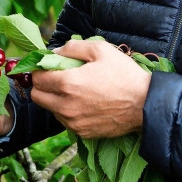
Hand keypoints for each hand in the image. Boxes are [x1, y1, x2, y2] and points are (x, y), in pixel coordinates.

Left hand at [29, 39, 151, 138]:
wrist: (145, 104)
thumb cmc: (124, 74)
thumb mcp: (100, 50)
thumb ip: (73, 48)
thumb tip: (54, 52)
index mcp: (68, 83)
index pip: (37, 78)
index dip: (39, 69)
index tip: (47, 66)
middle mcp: (66, 106)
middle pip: (37, 96)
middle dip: (42, 85)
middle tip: (56, 78)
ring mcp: (73, 122)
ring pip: (50, 110)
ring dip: (55, 100)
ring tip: (73, 90)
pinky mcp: (82, 133)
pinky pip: (65, 121)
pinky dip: (68, 112)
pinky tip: (83, 103)